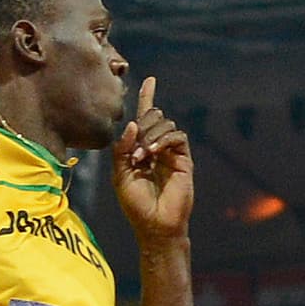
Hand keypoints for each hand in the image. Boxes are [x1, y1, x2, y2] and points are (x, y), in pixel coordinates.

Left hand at [112, 77, 193, 243]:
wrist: (155, 225)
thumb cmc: (136, 205)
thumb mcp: (120, 176)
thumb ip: (121, 150)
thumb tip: (132, 124)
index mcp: (141, 150)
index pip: (145, 119)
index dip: (147, 98)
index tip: (150, 80)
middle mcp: (157, 148)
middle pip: (153, 117)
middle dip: (142, 126)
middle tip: (135, 152)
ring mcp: (172, 153)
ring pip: (165, 124)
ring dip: (150, 136)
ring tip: (143, 157)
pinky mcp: (184, 159)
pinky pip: (177, 136)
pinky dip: (164, 140)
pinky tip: (154, 153)